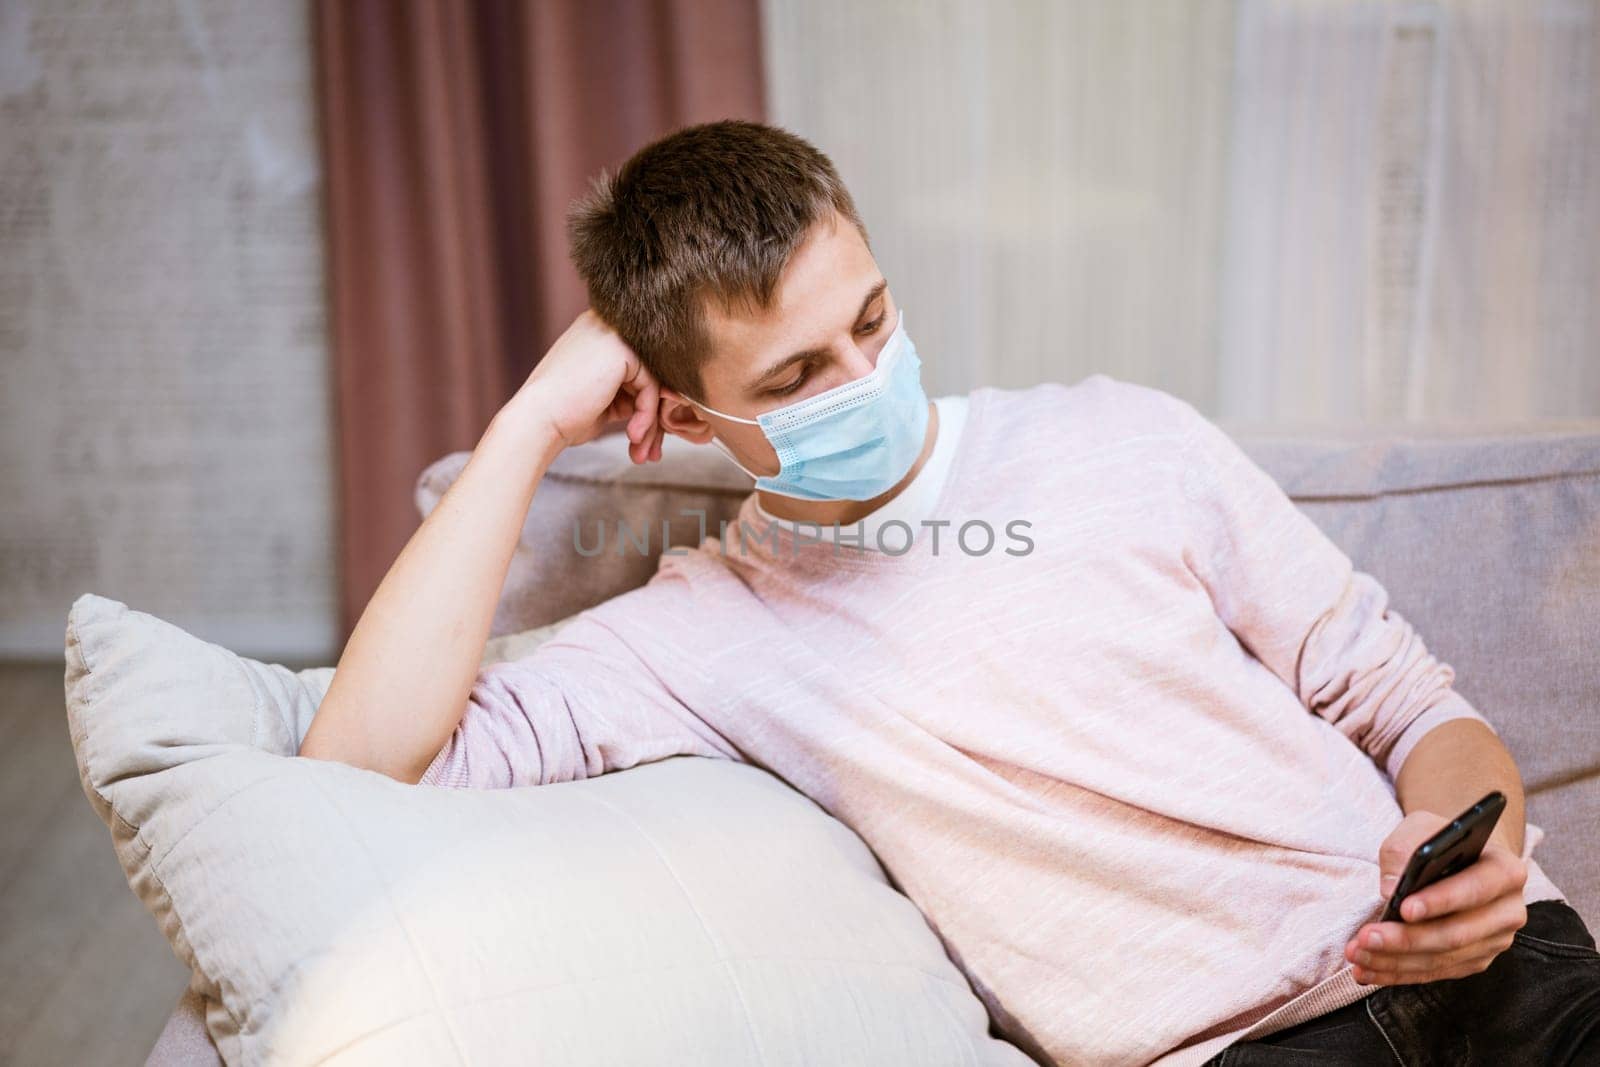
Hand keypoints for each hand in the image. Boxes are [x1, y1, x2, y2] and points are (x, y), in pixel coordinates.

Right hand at [504, 308, 663, 463]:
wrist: (537, 421)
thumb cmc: (563, 416)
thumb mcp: (603, 399)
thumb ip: (628, 391)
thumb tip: (665, 398)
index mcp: (597, 333)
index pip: (638, 369)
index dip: (645, 406)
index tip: (644, 438)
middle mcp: (606, 326)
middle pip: (648, 375)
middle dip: (651, 418)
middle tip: (648, 452)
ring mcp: (614, 335)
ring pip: (653, 384)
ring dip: (650, 424)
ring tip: (641, 453)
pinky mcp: (622, 350)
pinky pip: (651, 387)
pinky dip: (646, 416)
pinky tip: (633, 435)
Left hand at [1344, 810, 1527, 984]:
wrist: (1458, 859)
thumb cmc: (1438, 841)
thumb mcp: (1420, 829)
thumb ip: (1404, 850)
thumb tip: (1390, 890)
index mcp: (1506, 871)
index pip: (1476, 889)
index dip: (1442, 901)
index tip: (1405, 908)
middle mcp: (1508, 911)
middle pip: (1457, 934)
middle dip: (1408, 939)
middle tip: (1367, 938)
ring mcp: (1494, 941)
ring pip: (1442, 959)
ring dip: (1395, 961)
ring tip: (1357, 955)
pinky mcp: (1475, 960)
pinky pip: (1435, 972)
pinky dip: (1398, 972)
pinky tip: (1367, 970)